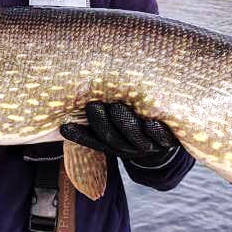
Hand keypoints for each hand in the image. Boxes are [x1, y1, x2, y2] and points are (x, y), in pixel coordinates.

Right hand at [59, 102, 182, 168]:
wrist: (167, 134)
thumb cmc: (134, 119)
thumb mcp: (114, 115)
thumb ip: (98, 107)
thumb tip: (63, 83)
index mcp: (114, 143)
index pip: (94, 141)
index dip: (80, 136)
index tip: (66, 126)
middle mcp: (130, 147)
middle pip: (113, 139)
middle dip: (102, 123)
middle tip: (93, 105)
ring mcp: (149, 146)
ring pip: (135, 139)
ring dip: (126, 124)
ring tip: (117, 107)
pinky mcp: (169, 141)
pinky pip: (162, 139)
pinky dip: (156, 132)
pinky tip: (151, 123)